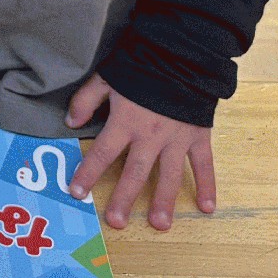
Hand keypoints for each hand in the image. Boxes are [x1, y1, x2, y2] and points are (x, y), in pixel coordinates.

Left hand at [65, 74, 217, 231]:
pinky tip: (207, 207)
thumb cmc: (141, 64)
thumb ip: (86, 100)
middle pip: (134, 172)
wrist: (182, 53)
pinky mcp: (199, 135)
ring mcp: (177, 138)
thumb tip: (69, 123)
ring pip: (169, 175)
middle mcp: (150, 136)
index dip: (87, 173)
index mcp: (125, 122)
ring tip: (159, 225)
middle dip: (124, 198)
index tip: (76, 193)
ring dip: (164, 200)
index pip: (101, 153)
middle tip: (116, 222)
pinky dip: (207, 184)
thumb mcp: (106, 77)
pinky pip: (204, 164)